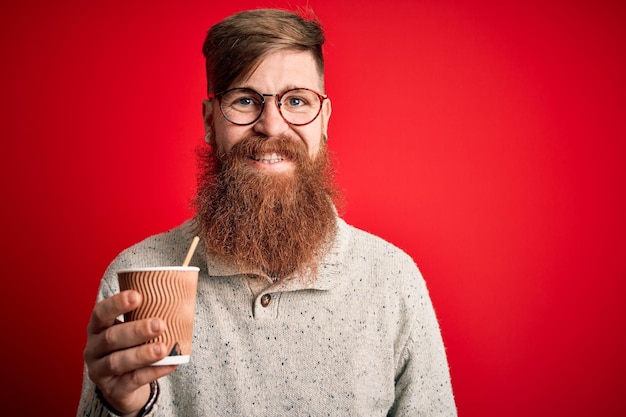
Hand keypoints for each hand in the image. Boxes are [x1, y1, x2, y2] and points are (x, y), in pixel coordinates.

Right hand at [83, 290, 176, 414]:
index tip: (137, 296)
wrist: (123, 385)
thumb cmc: (130, 347)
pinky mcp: (112, 389)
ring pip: (118, 362)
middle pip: (111, 338)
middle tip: (160, 324)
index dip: (116, 304)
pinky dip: (152, 372)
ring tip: (163, 349)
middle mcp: (94, 349)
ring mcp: (100, 371)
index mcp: (98, 328)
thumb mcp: (131, 329)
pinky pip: (132, 381)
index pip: (100, 312)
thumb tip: (180, 294)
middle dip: (136, 330)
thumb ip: (146, 315)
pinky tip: (170, 364)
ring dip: (142, 354)